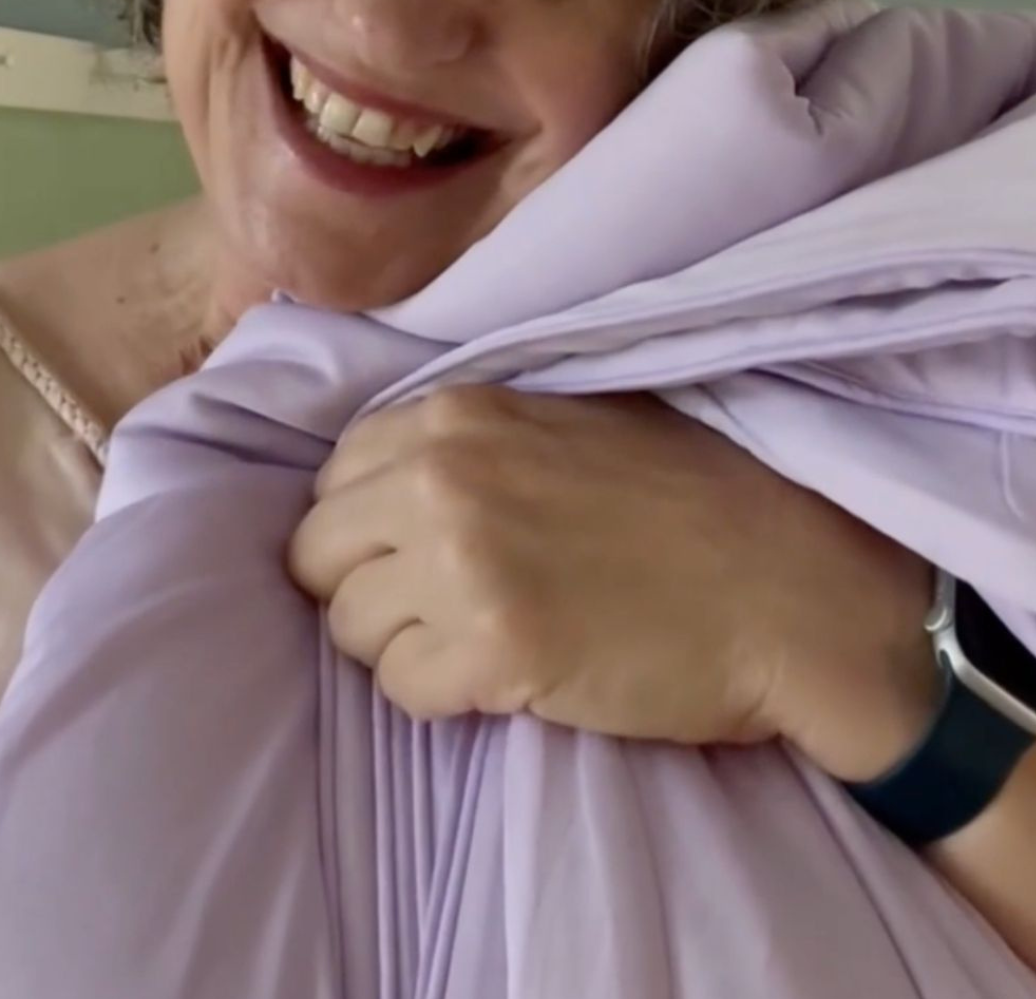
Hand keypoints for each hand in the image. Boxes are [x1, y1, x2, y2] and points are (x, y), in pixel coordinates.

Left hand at [288, 386, 935, 768]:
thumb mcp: (571, 421)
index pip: (333, 478)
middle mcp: (443, 479)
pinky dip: (443, 694)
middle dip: (365, 587)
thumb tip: (386, 478)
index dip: (366, 526)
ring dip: (404, 645)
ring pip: (349, 628)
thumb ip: (472, 437)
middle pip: (318, 555)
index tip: (412, 553)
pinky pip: (402, 689)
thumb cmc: (694, 497)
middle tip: (438, 609)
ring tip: (483, 642)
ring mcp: (465, 565)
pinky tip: (509, 676)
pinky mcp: (497, 652)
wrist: (790, 585)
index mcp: (458, 414)